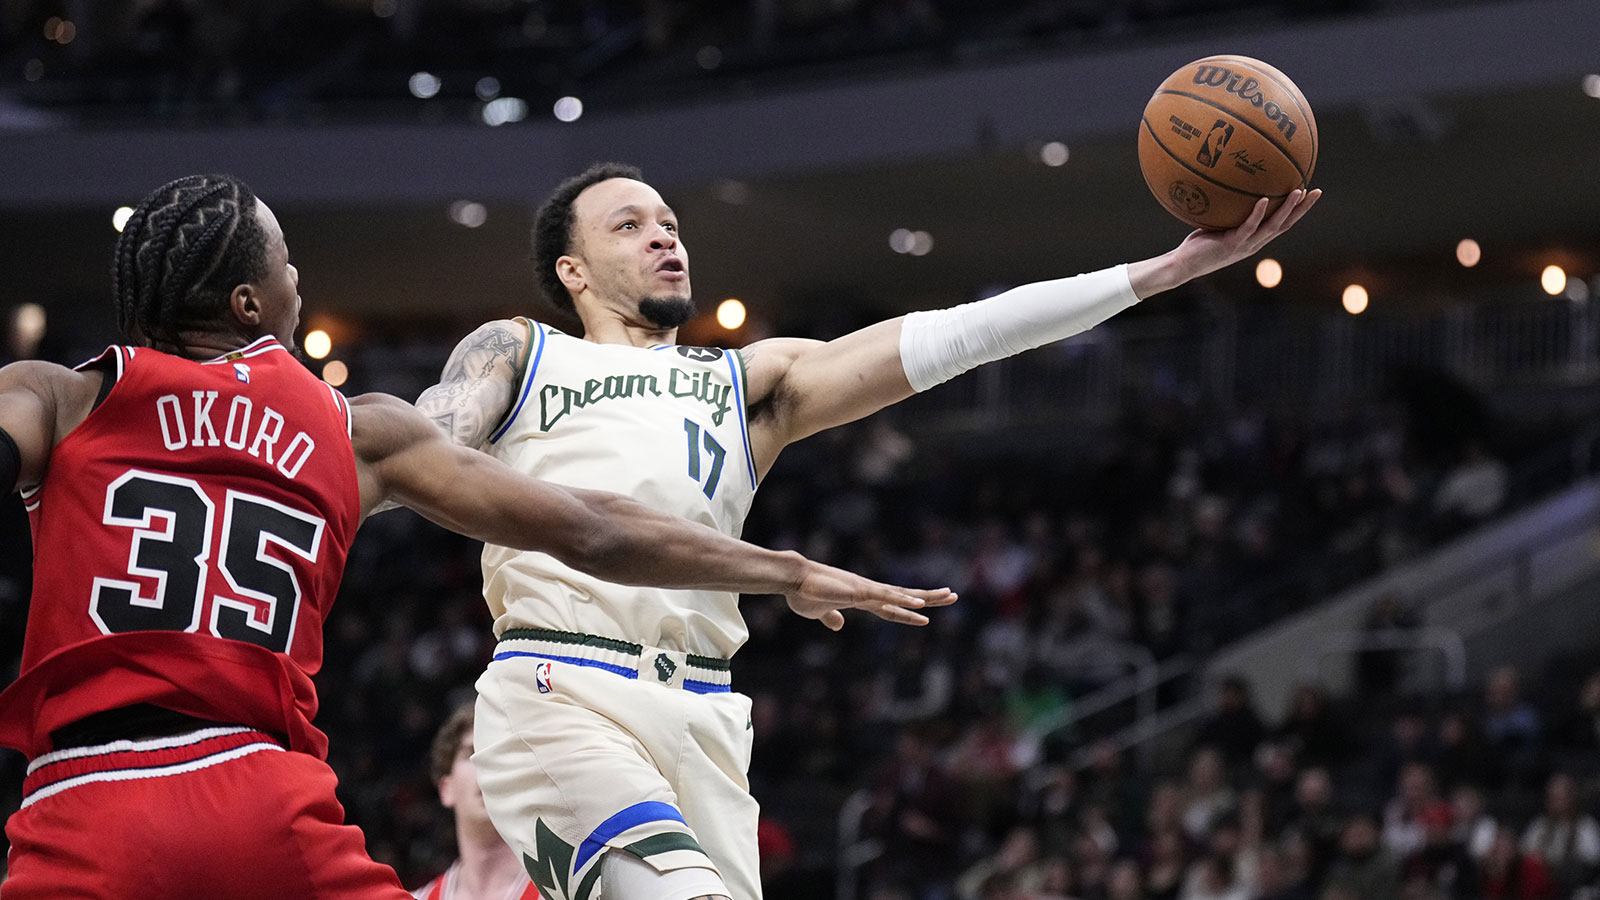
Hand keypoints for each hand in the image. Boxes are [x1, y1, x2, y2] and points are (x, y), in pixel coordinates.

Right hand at [784, 561, 955, 630]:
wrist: (793, 580)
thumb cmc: (803, 594)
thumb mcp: (819, 612)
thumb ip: (831, 617)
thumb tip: (838, 624)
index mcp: (861, 599)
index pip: (891, 608)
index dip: (909, 613)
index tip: (926, 615)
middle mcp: (869, 592)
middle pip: (905, 597)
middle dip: (929, 598)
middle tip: (953, 596)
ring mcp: (867, 590)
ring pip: (903, 595)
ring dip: (927, 596)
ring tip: (950, 595)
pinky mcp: (860, 591)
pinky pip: (886, 597)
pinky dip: (904, 600)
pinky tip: (920, 605)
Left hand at [1129, 188, 1322, 296]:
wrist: (1182, 266)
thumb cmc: (1197, 246)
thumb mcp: (1215, 225)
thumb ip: (1226, 213)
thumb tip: (1225, 187)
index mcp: (1253, 239)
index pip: (1281, 224)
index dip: (1297, 211)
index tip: (1309, 193)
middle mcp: (1253, 244)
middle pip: (1285, 225)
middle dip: (1302, 209)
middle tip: (1317, 192)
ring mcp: (1244, 245)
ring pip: (1272, 227)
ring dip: (1287, 210)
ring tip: (1298, 192)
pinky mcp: (1231, 244)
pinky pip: (1248, 227)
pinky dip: (1257, 214)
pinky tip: (1263, 199)